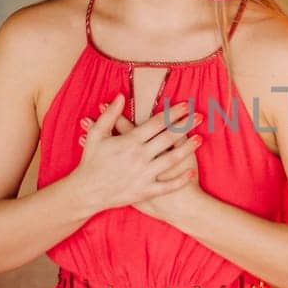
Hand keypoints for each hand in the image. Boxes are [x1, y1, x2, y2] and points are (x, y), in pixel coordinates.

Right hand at [69, 97, 201, 215]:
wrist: (87, 192)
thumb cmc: (91, 162)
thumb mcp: (96, 135)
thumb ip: (109, 115)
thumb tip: (120, 96)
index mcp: (129, 142)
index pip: (157, 123)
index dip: (173, 113)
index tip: (186, 105)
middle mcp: (140, 157)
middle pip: (168, 138)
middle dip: (185, 126)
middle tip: (199, 117)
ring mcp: (144, 175)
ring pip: (171, 159)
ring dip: (187, 149)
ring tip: (200, 139)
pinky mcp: (145, 191)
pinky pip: (166, 186)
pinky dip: (179, 180)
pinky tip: (190, 172)